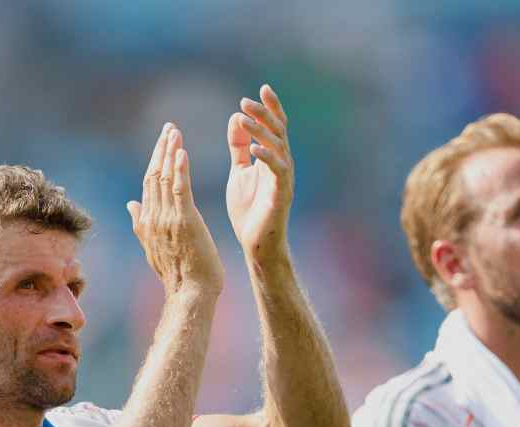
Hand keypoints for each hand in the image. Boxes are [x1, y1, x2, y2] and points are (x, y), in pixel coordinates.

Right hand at [128, 124, 224, 295]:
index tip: (163, 141)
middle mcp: (153, 217)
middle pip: (154, 175)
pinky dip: (180, 169)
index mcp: (148, 221)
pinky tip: (181, 151)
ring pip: (166, 178)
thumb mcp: (154, 247)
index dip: (155, 160)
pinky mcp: (185, 222)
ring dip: (170, 152)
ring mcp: (167, 219)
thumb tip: (131, 203)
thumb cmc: (179, 275)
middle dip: (161, 149)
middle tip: (169, 128)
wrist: (190, 294)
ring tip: (175, 132)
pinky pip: (180, 190)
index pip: (149, 183)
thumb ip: (141, 223)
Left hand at [226, 85, 293, 262]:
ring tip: (245, 118)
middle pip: (278, 131)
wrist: (255, 244)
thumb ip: (238, 147)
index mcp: (271, 158)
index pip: (274, 127)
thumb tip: (236, 118)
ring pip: (278, 147)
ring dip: (261, 131)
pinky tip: (254, 149)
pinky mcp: (281, 194)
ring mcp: (284, 179)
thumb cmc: (249, 210)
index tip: (261, 88)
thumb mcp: (239, 172)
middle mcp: (282, 165)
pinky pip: (278, 171)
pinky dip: (267, 158)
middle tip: (246, 100)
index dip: (270, 108)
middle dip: (264, 114)